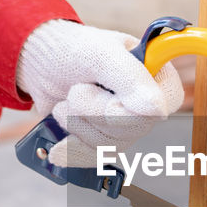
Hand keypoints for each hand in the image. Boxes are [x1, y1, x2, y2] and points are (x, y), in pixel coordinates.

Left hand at [15, 20, 183, 165]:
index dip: (133, 108)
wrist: (40, 64)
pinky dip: (73, 151)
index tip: (108, 98)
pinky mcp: (104, 138)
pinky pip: (96, 157)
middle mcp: (146, 100)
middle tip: (76, 90)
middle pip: (135, 128)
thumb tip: (157, 110)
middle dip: (94, 112)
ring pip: (113, 145)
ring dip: (78, 125)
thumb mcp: (100, 55)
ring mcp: (125, 122)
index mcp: (155, 72)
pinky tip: (59, 148)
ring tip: (64, 103)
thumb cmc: (72, 48)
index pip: (166, 103)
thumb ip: (131, 78)